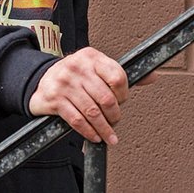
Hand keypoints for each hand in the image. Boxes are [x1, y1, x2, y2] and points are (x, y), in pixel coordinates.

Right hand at [28, 47, 153, 144]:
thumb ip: (120, 75)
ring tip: (110, 137)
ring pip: (92, 112)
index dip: (124, 94)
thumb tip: (153, 77)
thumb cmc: (75, 76)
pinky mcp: (54, 99)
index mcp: (91, 56)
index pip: (117, 76)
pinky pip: (77, 120)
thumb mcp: (95, 68)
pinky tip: (94, 136)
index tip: (122, 102)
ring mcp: (64, 83)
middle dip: (114, 116)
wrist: (40, 80)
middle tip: (115, 122)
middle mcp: (76, 67)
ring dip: (104, 129)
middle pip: (106, 98)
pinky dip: (89, 132)